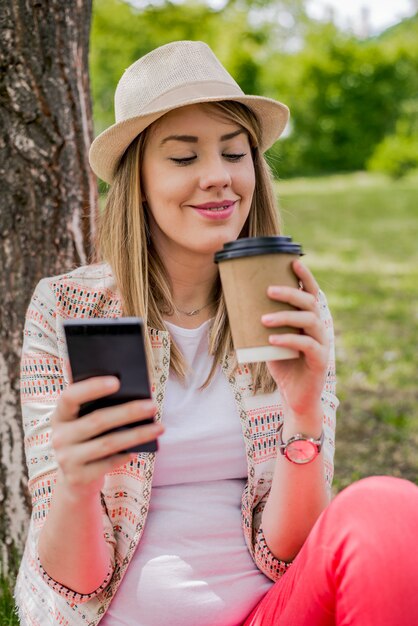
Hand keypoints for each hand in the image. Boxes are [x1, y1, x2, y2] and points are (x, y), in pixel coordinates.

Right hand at [51, 377, 163, 498]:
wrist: (75, 479)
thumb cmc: (88, 439)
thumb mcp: (85, 421)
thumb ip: (97, 404)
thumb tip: (130, 388)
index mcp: (60, 415)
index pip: (70, 397)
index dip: (92, 387)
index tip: (117, 381)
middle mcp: (59, 436)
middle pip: (97, 421)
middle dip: (128, 412)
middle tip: (153, 406)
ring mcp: (66, 459)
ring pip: (108, 443)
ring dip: (137, 434)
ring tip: (159, 427)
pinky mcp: (78, 477)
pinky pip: (108, 464)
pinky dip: (125, 455)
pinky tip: (141, 449)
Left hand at [261, 260, 328, 420]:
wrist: (295, 398)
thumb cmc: (283, 366)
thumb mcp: (270, 341)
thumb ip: (264, 325)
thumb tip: (236, 305)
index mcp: (309, 321)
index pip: (310, 293)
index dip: (305, 277)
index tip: (293, 262)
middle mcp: (319, 329)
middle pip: (310, 303)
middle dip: (290, 293)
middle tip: (268, 290)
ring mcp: (322, 344)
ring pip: (310, 321)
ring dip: (286, 317)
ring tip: (264, 319)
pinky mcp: (320, 361)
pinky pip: (307, 345)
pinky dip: (289, 340)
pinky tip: (272, 340)